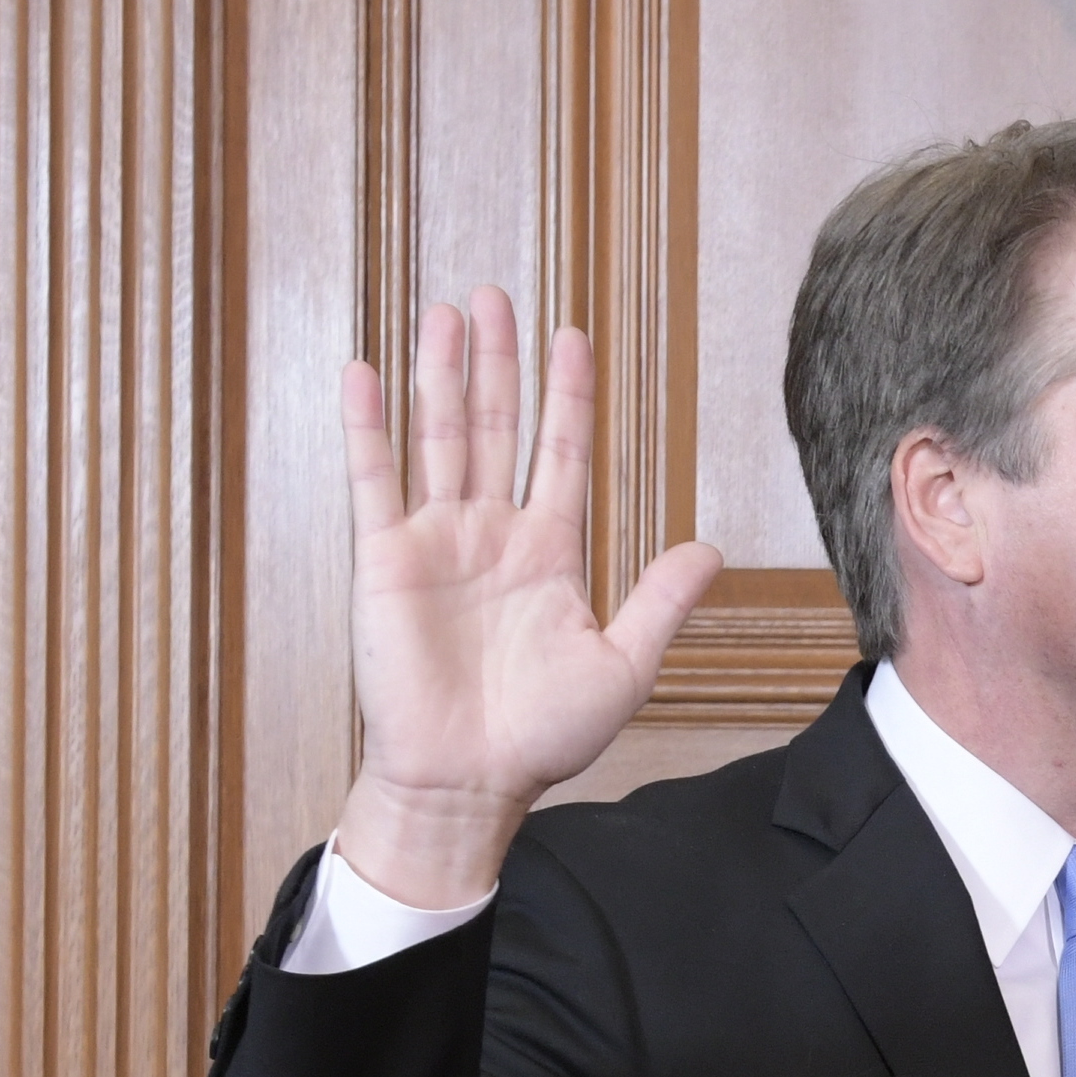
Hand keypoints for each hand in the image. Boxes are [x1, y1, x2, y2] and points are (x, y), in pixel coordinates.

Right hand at [326, 288, 722, 908]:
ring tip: (446, 311)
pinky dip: (368, 427)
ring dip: (442, 374)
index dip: (566, 395)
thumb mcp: (622, 664)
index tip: (572, 337)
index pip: (560, 451)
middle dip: (498, 361)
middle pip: (495, 426)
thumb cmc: (543, 736)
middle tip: (496, 293)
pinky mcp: (385, 561)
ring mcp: (436, 542)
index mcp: (547, 551)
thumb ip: (660, 601)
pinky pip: (373, 481)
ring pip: (439, 438)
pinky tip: (367, 373)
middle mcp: (490, 533)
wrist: (470, 782)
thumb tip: (708, 548)